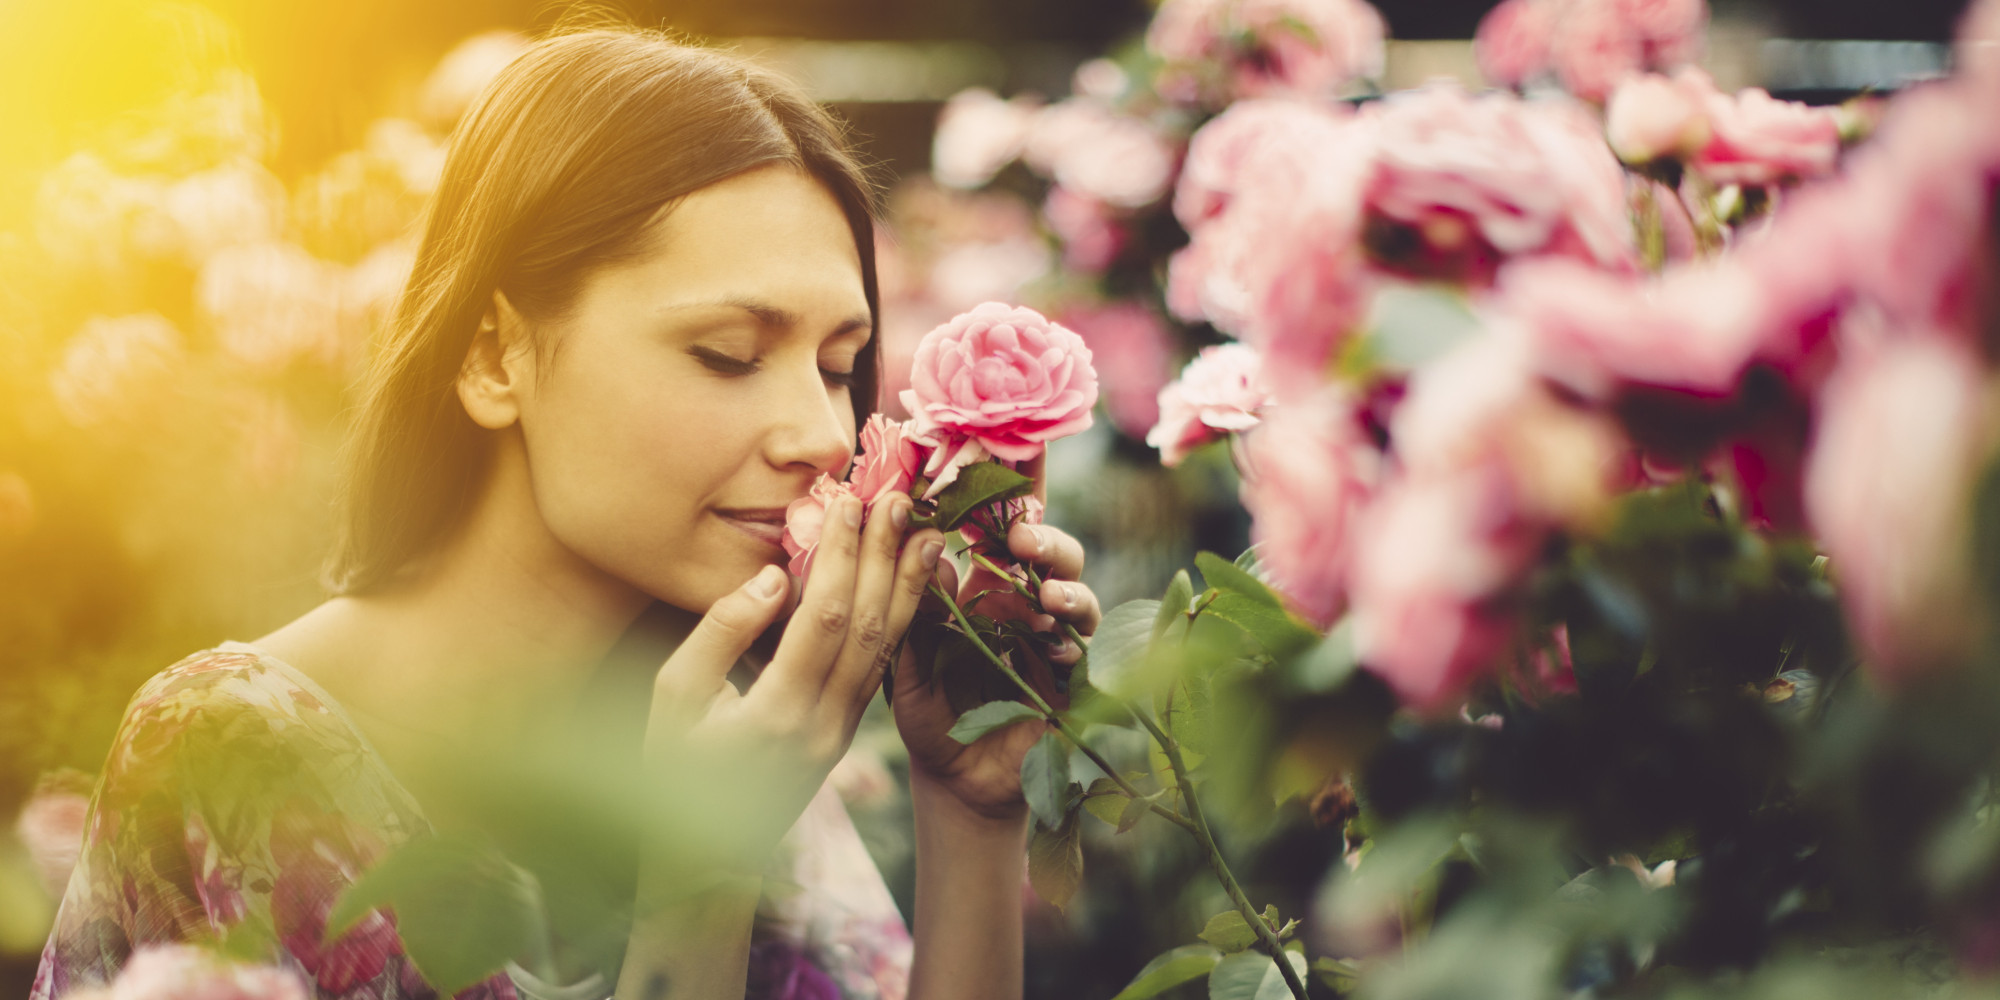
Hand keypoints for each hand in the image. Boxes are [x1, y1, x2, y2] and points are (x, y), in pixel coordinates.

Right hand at [644, 492, 943, 871]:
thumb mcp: (671, 699)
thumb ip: (719, 634)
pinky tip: (911, 586)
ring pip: (886, 650)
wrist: (702, 858)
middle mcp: (821, 725)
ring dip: (907, 587)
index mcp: (775, 713)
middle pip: (866, 627)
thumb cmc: (671, 767)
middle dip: (884, 558)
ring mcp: (842, 734)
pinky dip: (901, 622)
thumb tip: (772, 578)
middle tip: (899, 500)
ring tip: (925, 533)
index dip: (840, 557)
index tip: (848, 503)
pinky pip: (881, 670)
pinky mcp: (847, 735)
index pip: (821, 618)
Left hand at [892, 509, 1102, 822]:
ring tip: (1046, 596)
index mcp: (984, 588)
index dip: (1009, 502)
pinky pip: (1084, 652)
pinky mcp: (1071, 680)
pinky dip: (1072, 643)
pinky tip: (1054, 647)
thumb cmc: (930, 713)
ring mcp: (1052, 640)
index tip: (999, 480)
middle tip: (1023, 538)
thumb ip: (917, 613)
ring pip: (1077, 594)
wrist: (957, 780)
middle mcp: (1025, 605)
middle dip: (1045, 537)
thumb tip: (929, 555)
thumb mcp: (910, 662)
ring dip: (1066, 588)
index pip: (1001, 533)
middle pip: (1051, 552)